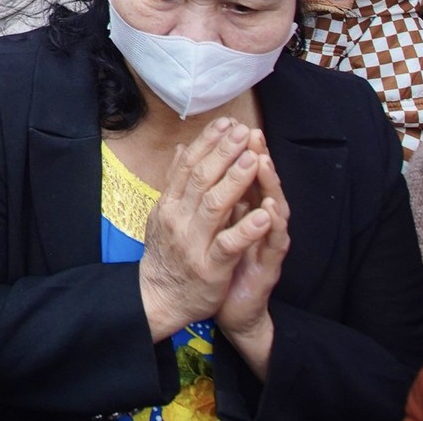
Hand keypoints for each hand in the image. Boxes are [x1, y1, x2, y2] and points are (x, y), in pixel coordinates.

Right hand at [137, 119, 272, 341]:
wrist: (158, 298)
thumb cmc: (166, 254)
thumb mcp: (165, 213)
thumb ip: (176, 181)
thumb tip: (182, 148)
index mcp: (170, 204)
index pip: (188, 166)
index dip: (208, 143)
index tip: (226, 123)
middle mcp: (179, 219)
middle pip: (202, 179)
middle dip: (224, 153)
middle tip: (243, 131)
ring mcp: (194, 243)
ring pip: (215, 205)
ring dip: (235, 180)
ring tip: (253, 159)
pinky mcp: (210, 267)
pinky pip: (229, 244)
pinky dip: (246, 228)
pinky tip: (264, 214)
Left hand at [215, 132, 289, 379]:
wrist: (233, 310)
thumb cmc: (221, 264)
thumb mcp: (212, 226)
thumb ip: (212, 195)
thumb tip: (196, 162)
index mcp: (244, 211)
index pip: (243, 175)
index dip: (237, 151)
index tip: (230, 125)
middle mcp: (260, 223)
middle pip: (262, 185)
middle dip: (256, 158)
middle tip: (252, 134)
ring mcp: (267, 244)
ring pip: (274, 209)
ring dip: (268, 185)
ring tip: (262, 162)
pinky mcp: (270, 267)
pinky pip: (272, 244)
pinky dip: (269, 227)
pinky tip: (268, 211)